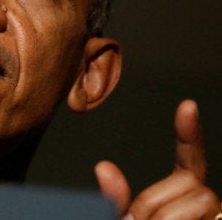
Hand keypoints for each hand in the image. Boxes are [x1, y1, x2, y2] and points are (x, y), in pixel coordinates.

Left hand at [94, 99, 219, 218]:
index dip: (189, 134)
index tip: (187, 105)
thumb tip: (103, 167)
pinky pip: (192, 216)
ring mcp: (211, 216)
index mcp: (176, 199)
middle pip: (188, 180)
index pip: (189, 161)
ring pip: (197, 197)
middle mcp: (201, 206)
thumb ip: (115, 198)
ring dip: (163, 218)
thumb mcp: (121, 219)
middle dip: (153, 202)